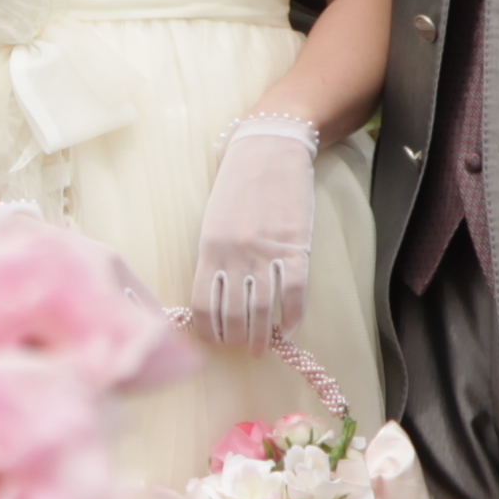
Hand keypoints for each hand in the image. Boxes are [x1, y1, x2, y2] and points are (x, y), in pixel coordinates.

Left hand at [192, 116, 317, 345]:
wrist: (270, 149)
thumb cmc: (238, 185)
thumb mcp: (214, 220)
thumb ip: (214, 257)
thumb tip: (216, 297)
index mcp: (209, 248)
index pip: (203, 304)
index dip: (207, 330)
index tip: (213, 341)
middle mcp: (234, 255)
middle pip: (232, 314)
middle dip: (235, 339)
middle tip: (240, 349)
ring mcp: (266, 252)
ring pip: (263, 310)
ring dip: (261, 336)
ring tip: (261, 348)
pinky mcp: (296, 247)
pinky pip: (294, 293)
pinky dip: (292, 317)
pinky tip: (289, 329)